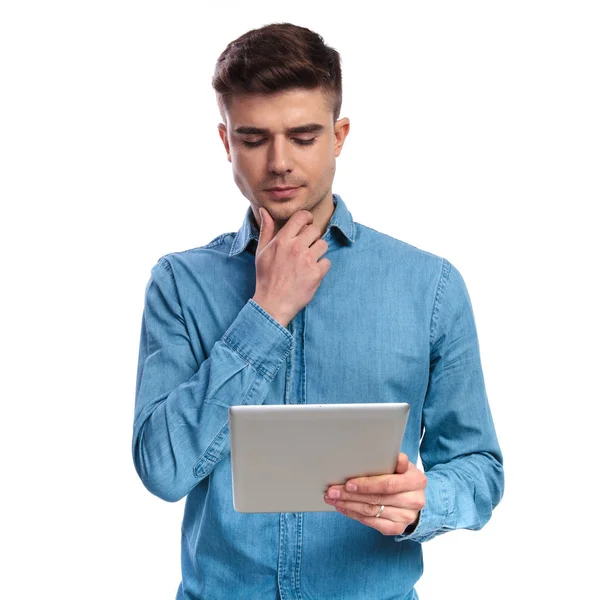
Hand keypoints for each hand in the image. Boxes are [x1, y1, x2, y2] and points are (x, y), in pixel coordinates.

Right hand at [252, 207, 330, 326]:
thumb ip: (266, 229)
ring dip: (318, 252)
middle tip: (306, 247)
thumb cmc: (266, 277)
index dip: (306, 218)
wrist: (273, 303)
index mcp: (282, 240)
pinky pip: (327, 262)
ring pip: (323, 245)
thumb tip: (265, 211)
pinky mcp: (316, 274)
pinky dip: (321, 267)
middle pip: (315, 230)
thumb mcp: (261, 251)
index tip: (306, 224)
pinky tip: (311, 273)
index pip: (301, 217)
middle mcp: (296, 247)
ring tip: (308, 261)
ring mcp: (307, 261)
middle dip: (312, 237)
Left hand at [324, 453, 426, 535]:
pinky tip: (344, 508)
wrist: (414, 496)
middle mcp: (414, 500)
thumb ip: (393, 461)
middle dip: (350, 495)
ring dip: (349, 505)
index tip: (348, 484)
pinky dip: (355, 515)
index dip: (367, 485)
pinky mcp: (398, 528)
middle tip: (332, 492)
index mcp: (416, 480)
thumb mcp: (401, 465)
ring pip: (372, 512)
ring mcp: (407, 516)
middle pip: (376, 499)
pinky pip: (372, 523)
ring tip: (333, 499)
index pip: (388, 484)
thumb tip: (382, 454)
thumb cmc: (402, 476)